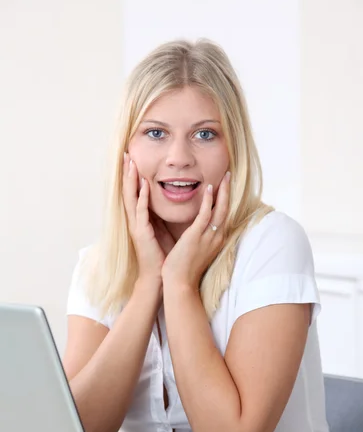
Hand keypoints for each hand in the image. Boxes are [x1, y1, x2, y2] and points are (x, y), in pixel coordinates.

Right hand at [122, 153, 173, 280]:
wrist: (159, 276)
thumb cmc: (162, 254)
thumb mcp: (161, 229)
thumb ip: (160, 215)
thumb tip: (166, 200)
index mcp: (140, 219)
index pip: (134, 192)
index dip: (132, 176)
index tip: (132, 158)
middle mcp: (135, 220)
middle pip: (129, 191)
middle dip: (128, 172)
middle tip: (127, 154)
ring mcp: (137, 226)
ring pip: (131, 199)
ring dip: (131, 181)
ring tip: (131, 164)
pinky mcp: (142, 234)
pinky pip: (141, 213)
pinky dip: (141, 198)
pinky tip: (143, 186)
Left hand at [161, 171, 229, 288]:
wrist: (180, 284)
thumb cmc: (184, 269)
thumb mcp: (196, 249)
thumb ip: (199, 237)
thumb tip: (196, 228)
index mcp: (215, 240)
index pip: (222, 216)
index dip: (225, 200)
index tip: (224, 186)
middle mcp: (216, 237)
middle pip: (226, 209)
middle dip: (228, 191)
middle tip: (229, 175)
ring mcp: (208, 237)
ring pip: (220, 210)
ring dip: (222, 191)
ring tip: (225, 176)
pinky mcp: (197, 237)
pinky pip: (205, 215)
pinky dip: (208, 201)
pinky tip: (209, 188)